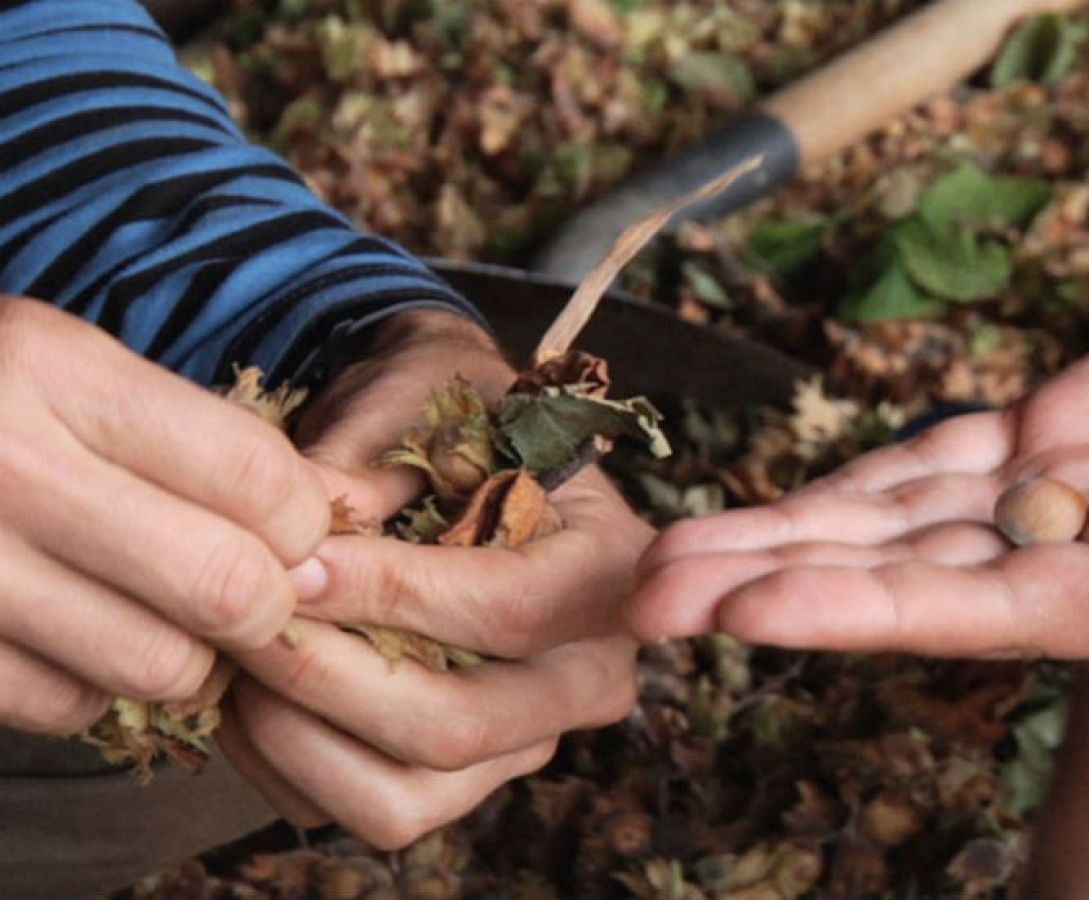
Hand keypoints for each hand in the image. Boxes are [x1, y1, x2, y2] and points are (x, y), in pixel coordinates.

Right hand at [0, 298, 327, 735]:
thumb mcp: (65, 363)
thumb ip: (195, 434)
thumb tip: (332, 518)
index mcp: (51, 371)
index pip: (257, 476)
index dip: (304, 521)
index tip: (294, 530)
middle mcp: (2, 469)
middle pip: (228, 586)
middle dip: (268, 603)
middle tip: (254, 592)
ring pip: (161, 665)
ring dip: (193, 655)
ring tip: (172, 615)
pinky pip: (72, 707)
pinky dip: (99, 688)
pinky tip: (80, 636)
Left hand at [218, 310, 651, 848]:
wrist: (460, 455)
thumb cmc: (450, 415)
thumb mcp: (422, 397)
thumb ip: (372, 452)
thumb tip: (306, 524)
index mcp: (613, 569)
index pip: (510, 610)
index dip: (392, 595)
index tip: (295, 566)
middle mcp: (591, 674)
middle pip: (460, 725)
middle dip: (327, 678)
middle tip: (245, 620)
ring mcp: (528, 740)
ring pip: (406, 794)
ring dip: (296, 734)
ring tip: (239, 658)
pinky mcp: (463, 782)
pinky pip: (363, 811)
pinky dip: (286, 765)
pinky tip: (251, 690)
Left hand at [629, 243, 1088, 657]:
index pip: (984, 610)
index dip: (861, 609)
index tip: (748, 612)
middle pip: (906, 574)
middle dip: (780, 581)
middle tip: (647, 589)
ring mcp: (1074, 490)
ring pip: (905, 515)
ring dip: (793, 529)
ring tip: (675, 544)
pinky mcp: (1073, 424)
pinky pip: (953, 452)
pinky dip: (868, 468)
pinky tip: (791, 491)